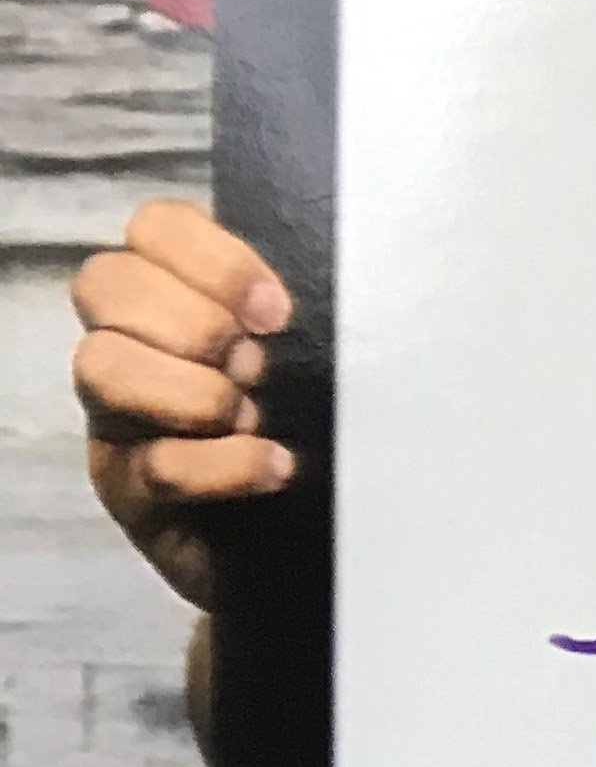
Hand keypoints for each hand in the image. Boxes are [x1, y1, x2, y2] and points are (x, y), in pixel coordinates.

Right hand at [70, 199, 296, 608]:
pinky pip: (153, 464)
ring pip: (102, 365)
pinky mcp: (127, 491)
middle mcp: (128, 344)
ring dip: (191, 388)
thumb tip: (322, 293)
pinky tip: (274, 467)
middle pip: (105, 283)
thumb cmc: (308, 425)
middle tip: (259, 365)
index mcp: (174, 294)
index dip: (211, 256)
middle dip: (195, 320)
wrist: (303, 540)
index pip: (153, 226)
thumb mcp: (308, 353)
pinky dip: (222, 464)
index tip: (277, 308)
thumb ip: (295, 313)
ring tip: (252, 415)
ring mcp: (116, 418)